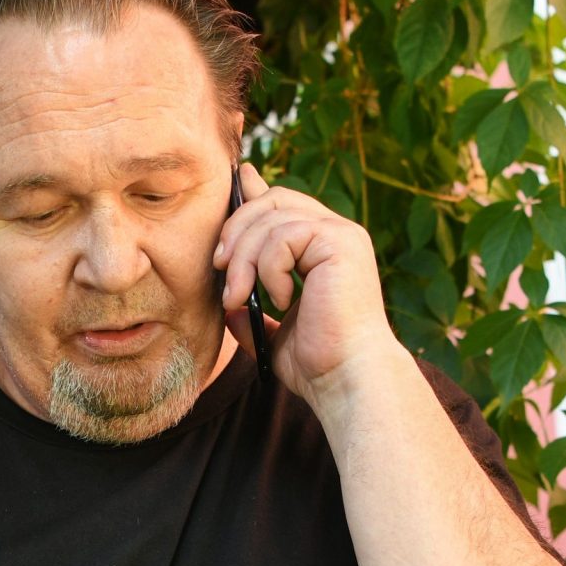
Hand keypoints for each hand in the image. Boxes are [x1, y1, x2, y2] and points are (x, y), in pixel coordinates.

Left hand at [214, 166, 406, 403]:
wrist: (346, 380)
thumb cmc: (319, 366)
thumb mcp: (274, 335)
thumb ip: (252, 315)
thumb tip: (226, 303)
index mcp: (324, 248)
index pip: (285, 203)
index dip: (254, 192)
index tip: (235, 185)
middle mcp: (337, 233)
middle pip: (273, 200)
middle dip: (235, 231)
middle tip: (219, 269)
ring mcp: (341, 235)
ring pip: (271, 219)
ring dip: (243, 259)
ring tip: (238, 297)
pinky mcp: (340, 243)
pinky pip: (283, 236)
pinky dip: (268, 269)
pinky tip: (281, 301)